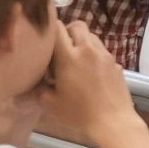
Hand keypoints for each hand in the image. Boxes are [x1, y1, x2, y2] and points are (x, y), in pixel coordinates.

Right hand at [46, 20, 139, 138]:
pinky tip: (91, 73)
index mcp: (70, 57)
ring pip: (92, 36)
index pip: (58, 28)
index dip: (50, 30)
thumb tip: (31, 83)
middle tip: (60, 49)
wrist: (113, 122)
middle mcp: (89, 50)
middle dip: (67, 32)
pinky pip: (103, 51)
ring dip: (82, 42)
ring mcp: (106, 56)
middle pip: (78, 25)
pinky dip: (95, 55)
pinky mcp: (117, 64)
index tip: (45, 41)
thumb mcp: (50, 104)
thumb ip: (38, 89)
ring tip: (76, 60)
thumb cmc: (79, 114)